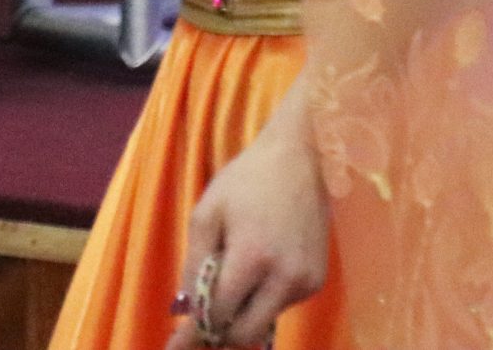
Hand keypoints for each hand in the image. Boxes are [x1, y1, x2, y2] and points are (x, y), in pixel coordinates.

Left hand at [166, 122, 328, 349]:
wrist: (302, 162)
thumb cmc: (246, 181)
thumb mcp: (207, 215)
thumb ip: (195, 265)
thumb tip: (185, 310)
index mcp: (254, 257)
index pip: (220, 314)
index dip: (194, 332)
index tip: (174, 349)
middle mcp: (286, 278)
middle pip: (246, 333)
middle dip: (218, 333)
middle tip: (195, 326)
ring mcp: (307, 283)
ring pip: (264, 322)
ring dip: (240, 315)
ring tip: (226, 279)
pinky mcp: (317, 282)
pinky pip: (280, 306)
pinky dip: (260, 301)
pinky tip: (252, 271)